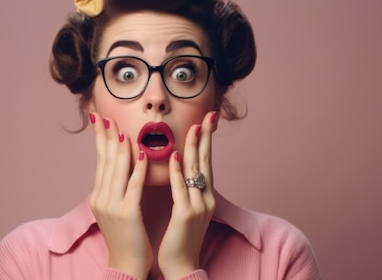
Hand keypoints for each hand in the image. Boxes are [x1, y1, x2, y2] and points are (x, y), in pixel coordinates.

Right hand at [88, 112, 152, 278]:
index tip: (100, 119)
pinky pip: (133, 186)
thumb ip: (116, 188)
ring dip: (120, 147)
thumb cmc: (126, 238)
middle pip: (104, 161)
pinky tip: (141, 154)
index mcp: (99, 196)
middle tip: (104, 115)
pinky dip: (137, 168)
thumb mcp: (116, 210)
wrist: (126, 266)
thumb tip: (118, 167)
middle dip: (104, 136)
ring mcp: (113, 206)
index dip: (100, 139)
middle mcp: (102, 198)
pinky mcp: (127, 214)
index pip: (100, 161)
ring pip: (116, 170)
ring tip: (121, 127)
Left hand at [158, 111, 217, 279]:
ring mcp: (198, 206)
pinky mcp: (186, 215)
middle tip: (207, 115)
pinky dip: (177, 170)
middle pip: (206, 161)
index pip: (206, 162)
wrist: (181, 266)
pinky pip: (181, 188)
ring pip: (196, 171)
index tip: (207, 121)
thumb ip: (186, 189)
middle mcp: (206, 198)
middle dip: (206, 137)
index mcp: (205, 196)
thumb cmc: (180, 238)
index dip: (206, 141)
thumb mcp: (187, 209)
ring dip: (193, 147)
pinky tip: (173, 155)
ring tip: (193, 127)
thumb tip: (181, 168)